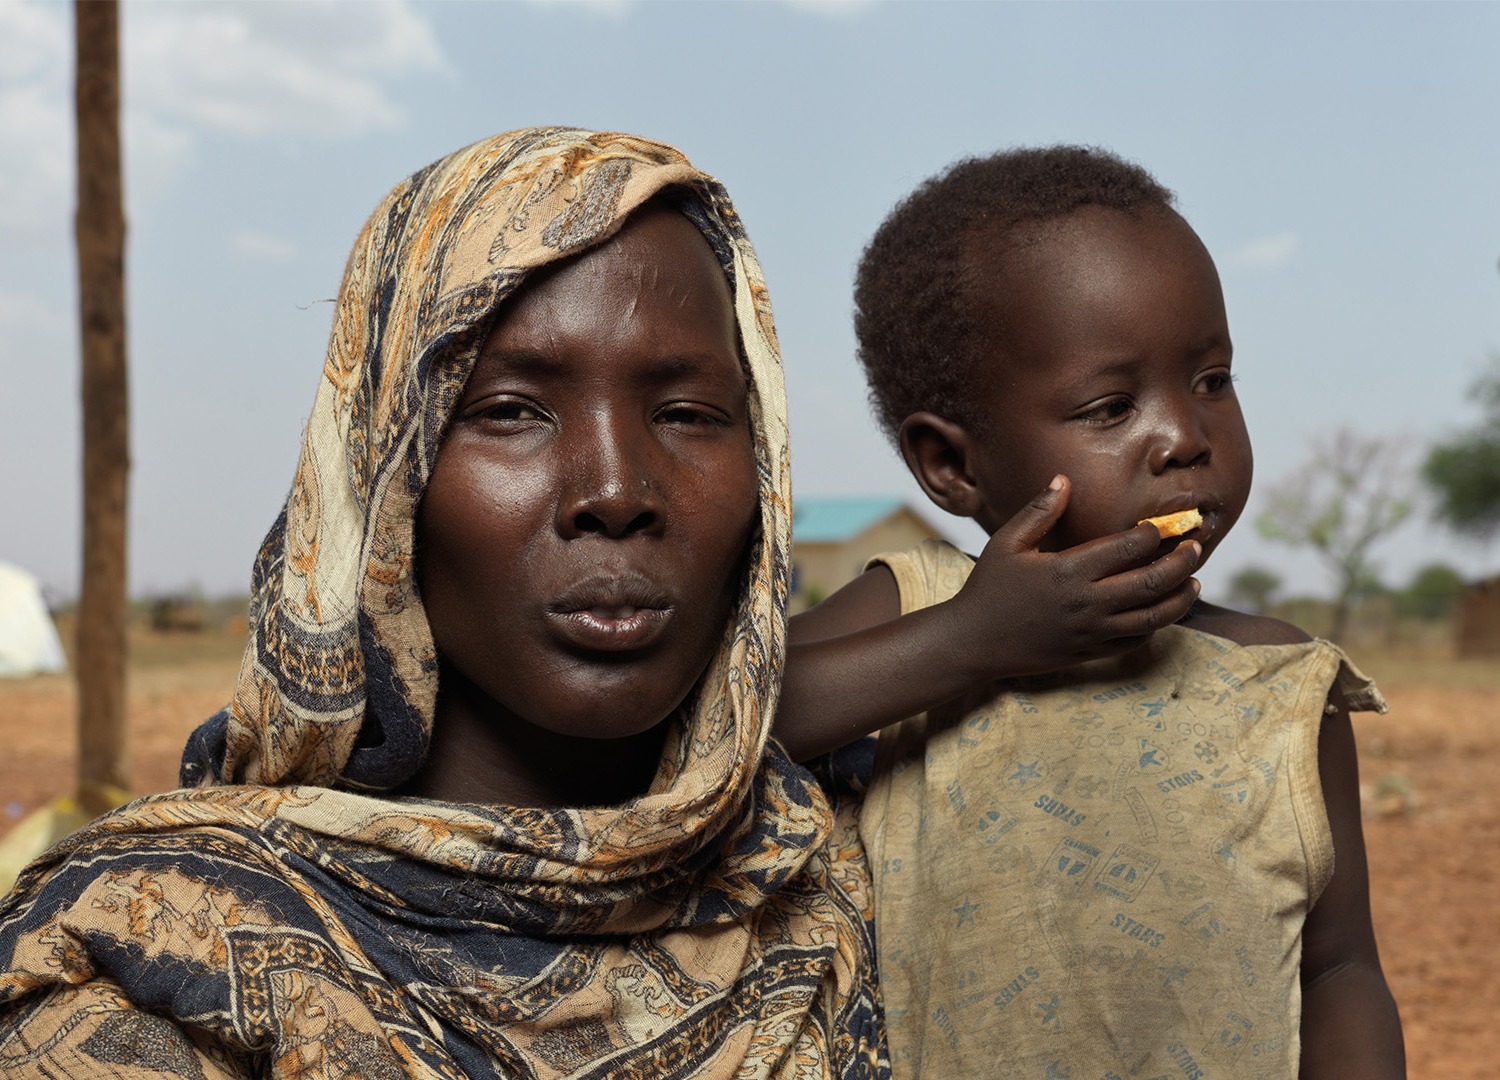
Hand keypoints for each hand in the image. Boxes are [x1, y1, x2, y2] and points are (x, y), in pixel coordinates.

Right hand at [946, 475, 1200, 678]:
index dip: (1153, 534)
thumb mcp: (1006, 543)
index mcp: (1068, 570)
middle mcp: (1086, 602)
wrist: (972, 642)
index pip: (1128, 547)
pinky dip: (1156, 626)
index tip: (1161, 525)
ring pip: (1154, 617)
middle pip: (1153, 581)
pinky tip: (1161, 611)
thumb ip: (1038, 511)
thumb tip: (1063, 480)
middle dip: (1182, 561)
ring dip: (1181, 597)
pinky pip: (1136, 641)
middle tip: (1195, 547)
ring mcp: (1091, 632)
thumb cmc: (988, 588)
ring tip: (1194, 582)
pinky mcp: (1090, 653)